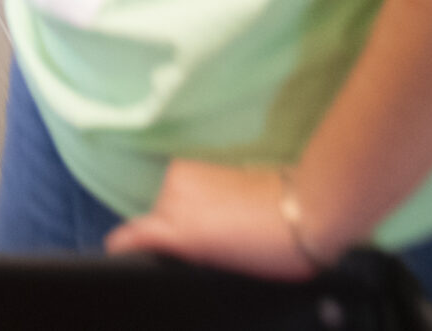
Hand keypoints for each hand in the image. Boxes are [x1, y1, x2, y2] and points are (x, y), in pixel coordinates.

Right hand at [105, 160, 325, 280]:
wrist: (307, 206)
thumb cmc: (274, 249)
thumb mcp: (226, 269)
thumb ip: (189, 260)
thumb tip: (174, 258)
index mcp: (176, 227)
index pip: (127, 238)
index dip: (125, 253)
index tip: (128, 263)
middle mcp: (171, 194)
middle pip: (154, 221)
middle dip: (171, 237)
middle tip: (203, 253)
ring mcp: (184, 174)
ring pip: (170, 204)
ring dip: (185, 217)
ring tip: (220, 231)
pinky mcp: (198, 162)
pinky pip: (184, 188)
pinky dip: (195, 201)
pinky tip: (225, 210)